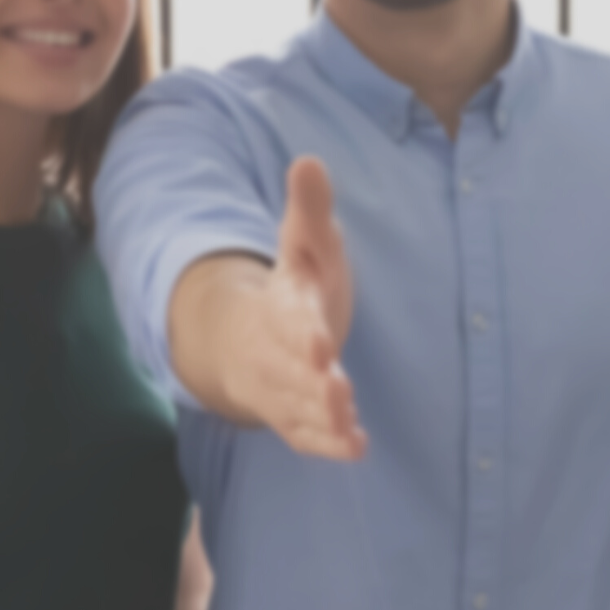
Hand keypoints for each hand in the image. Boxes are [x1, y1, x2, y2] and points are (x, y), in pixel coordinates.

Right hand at [230, 157, 364, 459]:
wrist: (253, 339)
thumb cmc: (296, 287)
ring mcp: (280, 388)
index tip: (320, 339)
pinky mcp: (291, 417)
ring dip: (321, 416)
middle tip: (339, 389)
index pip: (288, 319)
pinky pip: (303, 436)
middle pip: (289, 370)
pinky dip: (326, 445)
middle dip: (312, 382)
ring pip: (296, 407)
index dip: (302, 330)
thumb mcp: (305, 244)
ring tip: (347, 422)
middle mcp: (273, 351)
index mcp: (281, 306)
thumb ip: (310, 210)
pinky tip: (356, 448)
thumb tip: (309, 161)